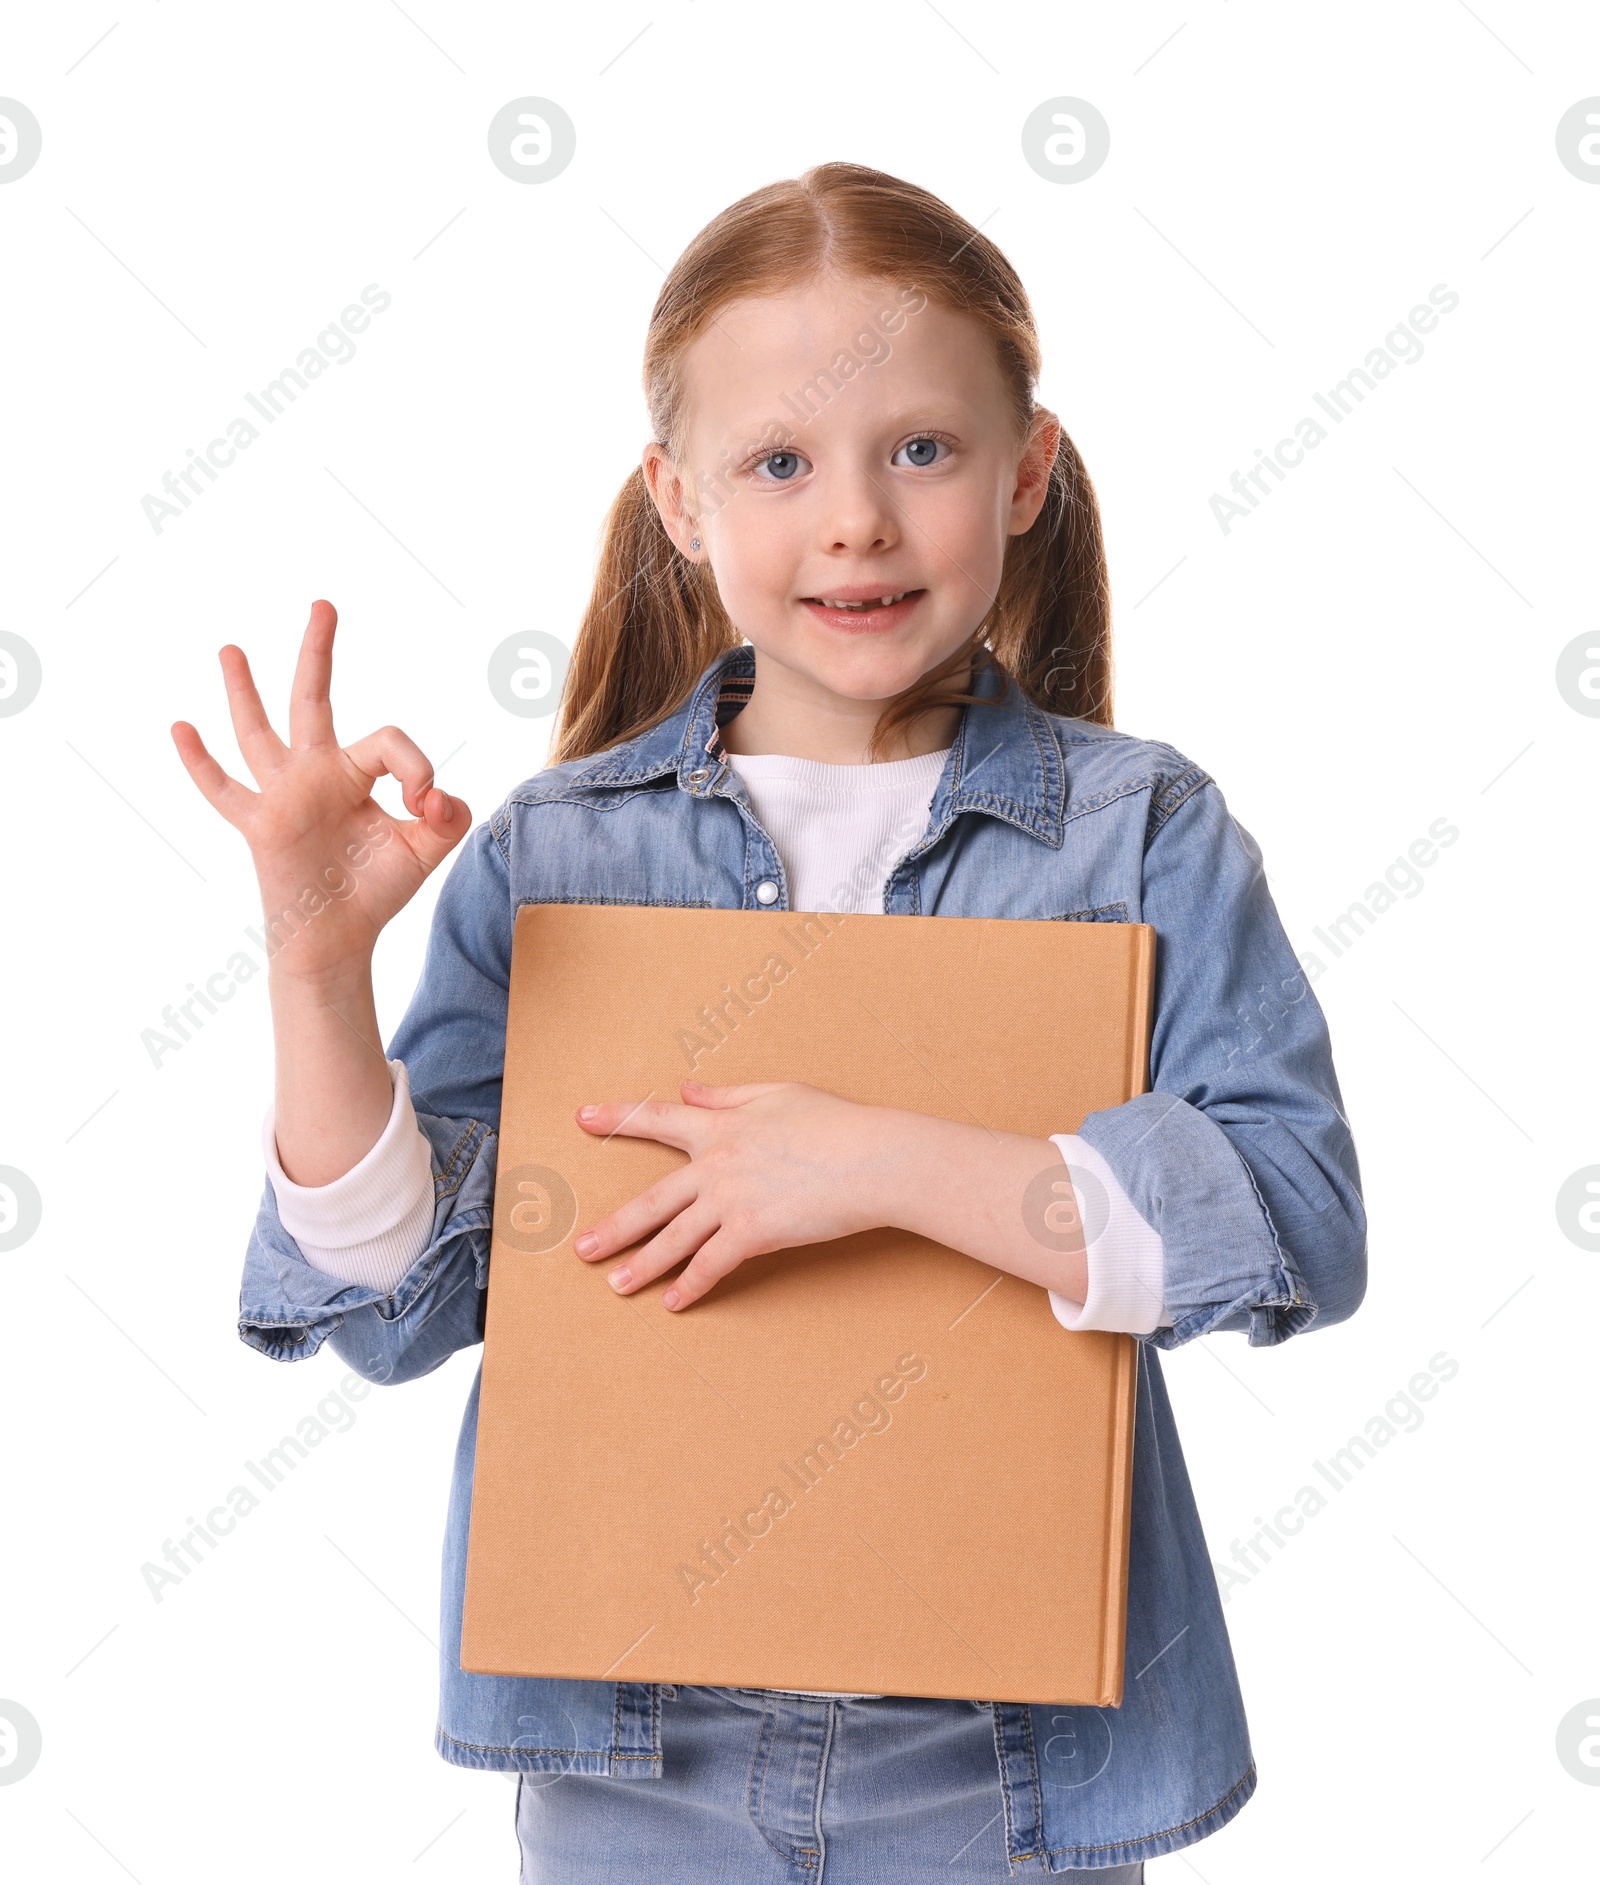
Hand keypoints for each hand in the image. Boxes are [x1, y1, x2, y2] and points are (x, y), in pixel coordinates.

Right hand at [171, 599, 469, 988]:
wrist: (339, 937)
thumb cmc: (376, 889)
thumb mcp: (425, 849)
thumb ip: (447, 816)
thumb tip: (438, 794)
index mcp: (356, 772)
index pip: (388, 740)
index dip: (417, 765)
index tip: (428, 803)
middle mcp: (315, 773)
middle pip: (314, 699)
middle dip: (318, 652)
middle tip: (324, 604)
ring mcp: (282, 795)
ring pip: (258, 732)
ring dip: (243, 691)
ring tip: (231, 648)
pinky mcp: (259, 825)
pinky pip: (223, 790)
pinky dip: (200, 763)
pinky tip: (180, 728)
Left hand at [573, 1080, 891, 1309]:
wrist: (872, 1158)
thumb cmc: (835, 1122)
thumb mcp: (778, 1093)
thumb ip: (726, 1096)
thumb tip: (688, 1090)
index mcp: (720, 1124)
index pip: (657, 1117)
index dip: (616, 1117)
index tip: (581, 1118)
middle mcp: (716, 1163)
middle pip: (652, 1199)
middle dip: (614, 1227)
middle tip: (582, 1248)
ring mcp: (732, 1200)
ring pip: (674, 1239)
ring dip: (642, 1265)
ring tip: (616, 1285)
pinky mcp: (754, 1232)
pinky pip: (712, 1264)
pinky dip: (692, 1284)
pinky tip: (674, 1302)